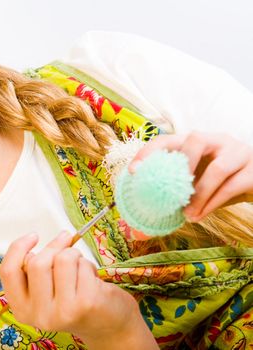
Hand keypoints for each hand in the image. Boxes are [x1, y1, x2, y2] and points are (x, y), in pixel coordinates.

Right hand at [0, 232, 156, 348]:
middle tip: (65, 244)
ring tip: (80, 268)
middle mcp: (39, 315)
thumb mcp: (45, 290)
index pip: (9, 272)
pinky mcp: (85, 304)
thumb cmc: (75, 302)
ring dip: (74, 255)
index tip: (33, 236)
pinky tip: (92, 279)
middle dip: (54, 247)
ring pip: (61, 260)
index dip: (18, 248)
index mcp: (23, 310)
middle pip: (37, 262)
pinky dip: (88, 265)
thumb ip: (33, 270)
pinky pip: (82, 265)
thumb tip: (33, 239)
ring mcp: (62, 311)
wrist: (107, 326)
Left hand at [129, 132, 252, 221]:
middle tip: (171, 191)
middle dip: (182, 164)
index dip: (149, 152)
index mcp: (197, 141)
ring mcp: (238, 152)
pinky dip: (213, 204)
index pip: (168, 139)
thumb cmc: (219, 184)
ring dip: (199, 196)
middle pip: (196, 139)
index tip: (134, 171)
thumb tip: (140, 222)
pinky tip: (201, 215)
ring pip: (217, 169)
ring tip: (187, 215)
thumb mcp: (196, 183)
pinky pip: (231, 187)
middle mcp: (218, 140)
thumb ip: (174, 192)